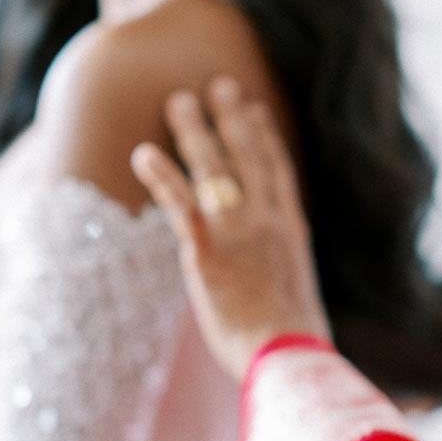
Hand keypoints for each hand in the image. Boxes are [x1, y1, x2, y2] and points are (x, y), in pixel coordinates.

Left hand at [131, 77, 330, 379]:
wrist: (288, 355)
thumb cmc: (294, 343)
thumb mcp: (298, 299)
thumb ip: (283, 276)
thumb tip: (275, 283)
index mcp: (291, 231)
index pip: (278, 171)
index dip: (265, 137)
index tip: (255, 110)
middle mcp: (268, 221)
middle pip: (248, 155)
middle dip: (232, 117)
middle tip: (218, 85)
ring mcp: (239, 231)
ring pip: (214, 167)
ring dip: (194, 130)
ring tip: (178, 100)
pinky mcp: (208, 250)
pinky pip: (180, 202)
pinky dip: (161, 173)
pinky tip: (143, 152)